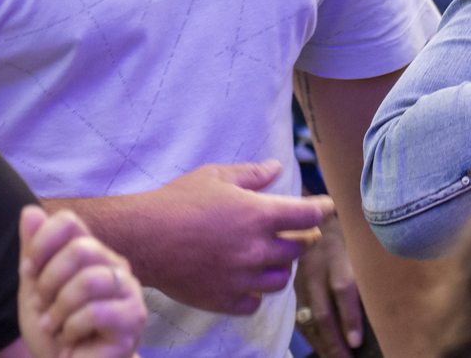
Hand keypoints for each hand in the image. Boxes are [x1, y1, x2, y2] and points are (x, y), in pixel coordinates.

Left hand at [17, 206, 145, 357]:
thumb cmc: (57, 334)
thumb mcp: (35, 292)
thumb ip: (33, 253)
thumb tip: (28, 211)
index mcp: (92, 252)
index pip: (68, 221)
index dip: (41, 243)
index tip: (28, 272)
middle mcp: (115, 264)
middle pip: (80, 249)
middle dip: (49, 282)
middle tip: (44, 308)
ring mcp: (129, 290)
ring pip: (89, 280)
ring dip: (60, 309)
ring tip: (56, 327)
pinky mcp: (133, 319)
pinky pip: (96, 312)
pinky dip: (72, 329)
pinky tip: (72, 342)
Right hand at [136, 161, 333, 315]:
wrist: (143, 238)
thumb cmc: (178, 202)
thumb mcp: (216, 176)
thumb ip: (251, 174)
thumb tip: (276, 168)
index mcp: (259, 215)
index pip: (308, 215)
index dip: (322, 209)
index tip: (326, 207)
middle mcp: (256, 249)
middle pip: (300, 248)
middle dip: (304, 237)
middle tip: (299, 231)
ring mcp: (241, 277)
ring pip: (282, 279)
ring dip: (282, 266)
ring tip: (272, 256)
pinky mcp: (224, 299)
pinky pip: (255, 302)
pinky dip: (256, 293)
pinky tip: (248, 281)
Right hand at [293, 210, 364, 357]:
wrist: (316, 217)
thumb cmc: (349, 233)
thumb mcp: (361, 242)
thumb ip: (368, 267)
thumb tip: (387, 303)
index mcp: (337, 253)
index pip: (343, 288)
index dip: (349, 317)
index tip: (356, 342)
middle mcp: (316, 268)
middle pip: (323, 311)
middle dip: (335, 342)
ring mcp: (301, 280)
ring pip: (309, 319)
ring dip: (323, 344)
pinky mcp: (293, 288)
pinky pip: (300, 318)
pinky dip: (311, 337)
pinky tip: (322, 349)